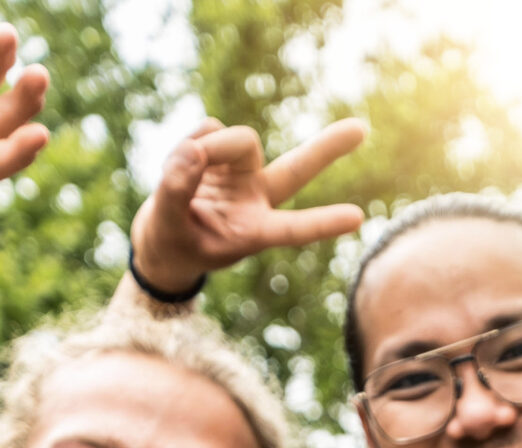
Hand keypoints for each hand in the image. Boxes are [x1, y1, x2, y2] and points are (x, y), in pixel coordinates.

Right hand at [129, 117, 368, 294]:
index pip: (292, 229)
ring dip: (208, 147)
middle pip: (296, 169)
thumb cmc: (171, 244)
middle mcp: (257, 198)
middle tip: (361, 129)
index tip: (358, 218)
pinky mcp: (223, 152)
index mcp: (254, 231)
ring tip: (178, 171)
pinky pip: (209, 129)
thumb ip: (176, 191)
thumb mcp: (167, 227)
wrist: (160, 238)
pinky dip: (189, 142)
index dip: (322, 223)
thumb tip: (193, 149)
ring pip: (239, 139)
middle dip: (327, 148)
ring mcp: (243, 173)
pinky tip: (179, 163)